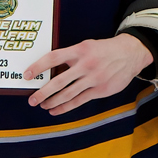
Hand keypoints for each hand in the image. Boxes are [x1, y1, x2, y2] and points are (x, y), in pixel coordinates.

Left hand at [22, 35, 151, 116]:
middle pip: (59, 81)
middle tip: (31, 100)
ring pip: (68, 94)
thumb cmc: (104, 50)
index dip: (38, 66)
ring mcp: (93, 78)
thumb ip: (70, 56)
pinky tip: (56, 111)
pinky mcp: (100, 90)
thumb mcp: (86, 46)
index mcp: (79, 50)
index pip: (53, 58)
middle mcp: (86, 65)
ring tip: (42, 105)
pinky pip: (79, 101)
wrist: (130, 54)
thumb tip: (50, 69)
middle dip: (43, 92)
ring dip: (53, 102)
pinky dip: (66, 107)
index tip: (27, 74)